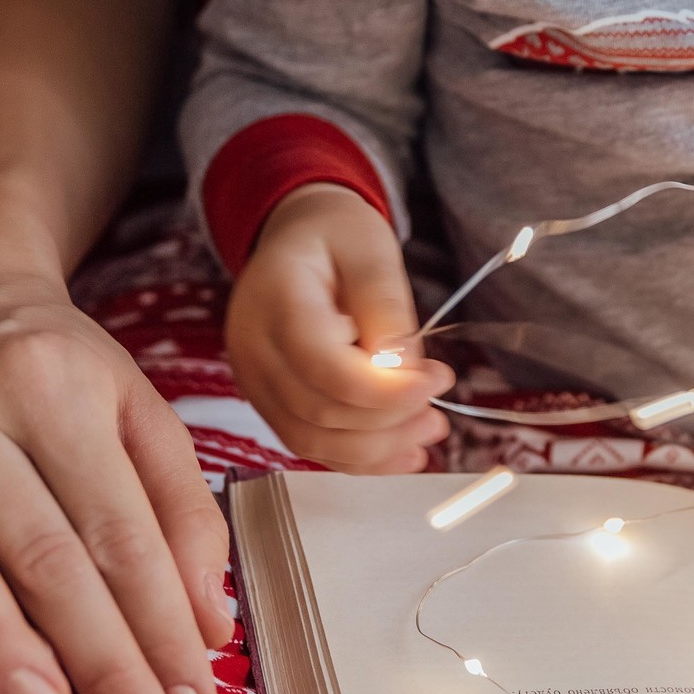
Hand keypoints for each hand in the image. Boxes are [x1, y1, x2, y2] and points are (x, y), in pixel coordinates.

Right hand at [227, 184, 453, 471]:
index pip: (324, 367)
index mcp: (275, 300)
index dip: (384, 390)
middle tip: (439, 413)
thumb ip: (384, 304)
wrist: (296, 240)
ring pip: (312, 440)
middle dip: (388, 422)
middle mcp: (253, 349)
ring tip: (428, 432)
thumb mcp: (369, 247)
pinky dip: (358, 458)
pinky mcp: (268, 402)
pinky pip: (309, 444)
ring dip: (377, 449)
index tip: (436, 380)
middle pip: (319, 412)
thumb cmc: (334, 235)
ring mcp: (255, 381)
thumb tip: (402, 369)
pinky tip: (401, 454)